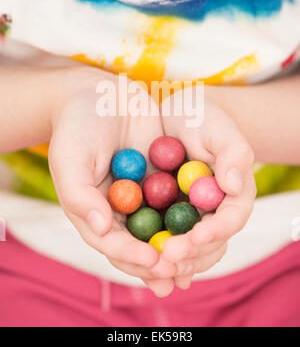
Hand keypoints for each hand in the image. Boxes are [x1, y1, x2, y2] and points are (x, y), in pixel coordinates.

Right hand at [48, 67, 176, 295]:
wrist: (100, 92)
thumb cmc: (77, 125)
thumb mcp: (70, 156)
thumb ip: (79, 194)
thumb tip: (101, 228)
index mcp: (93, 210)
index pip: (111, 242)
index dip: (131, 255)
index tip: (153, 262)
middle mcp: (119, 208)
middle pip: (139, 244)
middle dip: (158, 262)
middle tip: (179, 274)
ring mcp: (142, 194)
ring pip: (162, 228)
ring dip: (178, 247)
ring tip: (196, 263)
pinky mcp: (162, 178)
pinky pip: (178, 200)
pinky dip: (191, 215)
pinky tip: (210, 226)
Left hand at [160, 86, 255, 289]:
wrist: (174, 113)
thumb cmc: (201, 116)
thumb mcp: (219, 127)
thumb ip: (233, 153)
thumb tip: (235, 187)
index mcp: (234, 193)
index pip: (230, 219)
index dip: (214, 232)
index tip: (195, 237)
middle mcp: (215, 211)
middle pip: (210, 244)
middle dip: (190, 254)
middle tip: (168, 256)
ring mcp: (190, 216)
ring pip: (188, 250)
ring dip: (173, 262)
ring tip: (155, 266)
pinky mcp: (166, 215)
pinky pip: (162, 239)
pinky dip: (154, 252)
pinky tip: (141, 260)